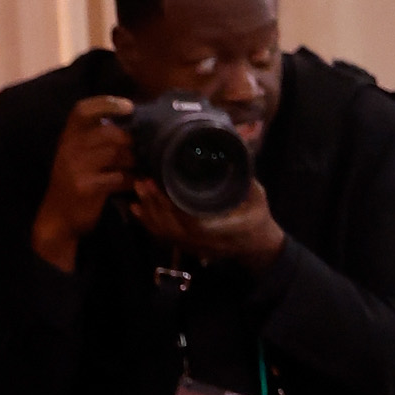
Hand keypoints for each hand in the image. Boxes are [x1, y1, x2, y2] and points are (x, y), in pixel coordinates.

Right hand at [31, 94, 133, 266]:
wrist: (58, 218)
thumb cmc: (73, 183)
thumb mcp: (77, 156)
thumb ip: (95, 140)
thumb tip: (128, 125)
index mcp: (68, 136)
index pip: (83, 110)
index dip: (106, 103)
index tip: (129, 105)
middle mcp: (70, 147)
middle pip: (107, 132)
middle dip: (130, 139)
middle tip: (144, 147)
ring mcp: (77, 167)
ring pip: (115, 154)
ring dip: (134, 159)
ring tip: (144, 165)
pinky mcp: (88, 187)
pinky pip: (118, 178)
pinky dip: (131, 180)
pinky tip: (137, 183)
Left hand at [128, 169, 285, 273]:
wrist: (257, 245)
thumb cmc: (257, 215)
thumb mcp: (256, 194)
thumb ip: (244, 176)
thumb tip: (235, 147)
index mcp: (226, 229)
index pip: (195, 223)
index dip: (175, 207)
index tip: (162, 182)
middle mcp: (209, 242)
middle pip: (175, 228)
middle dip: (156, 205)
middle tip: (143, 181)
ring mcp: (197, 247)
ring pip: (167, 235)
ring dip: (150, 213)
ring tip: (138, 189)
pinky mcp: (188, 247)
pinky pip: (165, 238)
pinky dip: (149, 223)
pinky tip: (138, 208)